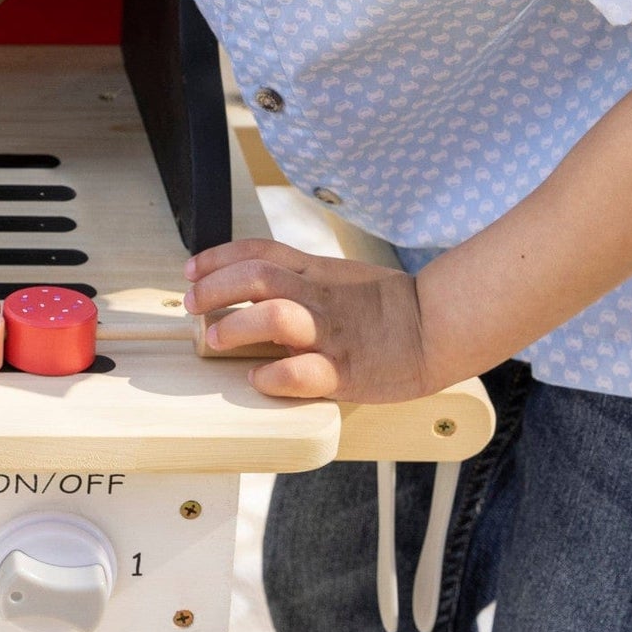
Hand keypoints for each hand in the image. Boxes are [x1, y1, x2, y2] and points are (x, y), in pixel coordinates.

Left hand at [184, 239, 430, 402]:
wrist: (439, 325)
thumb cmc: (387, 306)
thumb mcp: (338, 275)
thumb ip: (299, 276)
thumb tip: (251, 286)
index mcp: (315, 271)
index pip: (258, 251)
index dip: (217, 258)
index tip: (191, 270)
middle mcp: (317, 297)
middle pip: (256, 277)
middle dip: (214, 288)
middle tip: (192, 305)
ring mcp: (330, 333)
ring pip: (274, 316)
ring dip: (237, 326)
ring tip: (217, 338)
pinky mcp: (344, 371)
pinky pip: (300, 373)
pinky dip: (271, 377)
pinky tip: (257, 380)